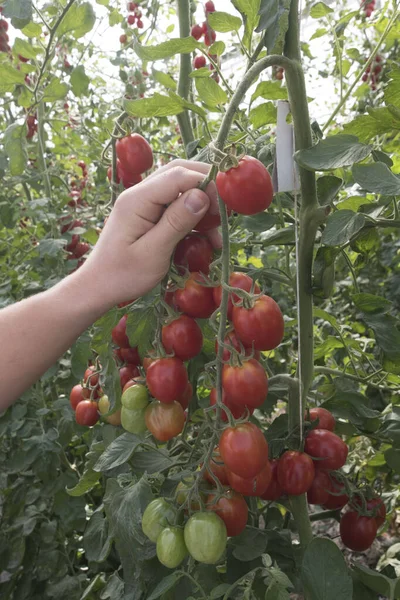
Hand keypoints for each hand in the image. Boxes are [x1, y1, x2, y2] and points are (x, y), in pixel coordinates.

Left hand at [77, 160, 220, 310]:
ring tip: (217, 236)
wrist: (97, 288)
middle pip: (180, 173)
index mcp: (138, 199)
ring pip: (181, 190)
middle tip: (226, 213)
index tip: (226, 207)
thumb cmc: (122, 275)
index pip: (179, 175)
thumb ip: (176, 222)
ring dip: (202, 208)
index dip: (206, 184)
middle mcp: (140, 194)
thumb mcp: (153, 252)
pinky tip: (205, 241)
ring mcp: (143, 203)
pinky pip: (175, 206)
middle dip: (207, 189)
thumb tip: (202, 195)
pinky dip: (193, 220)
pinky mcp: (147, 215)